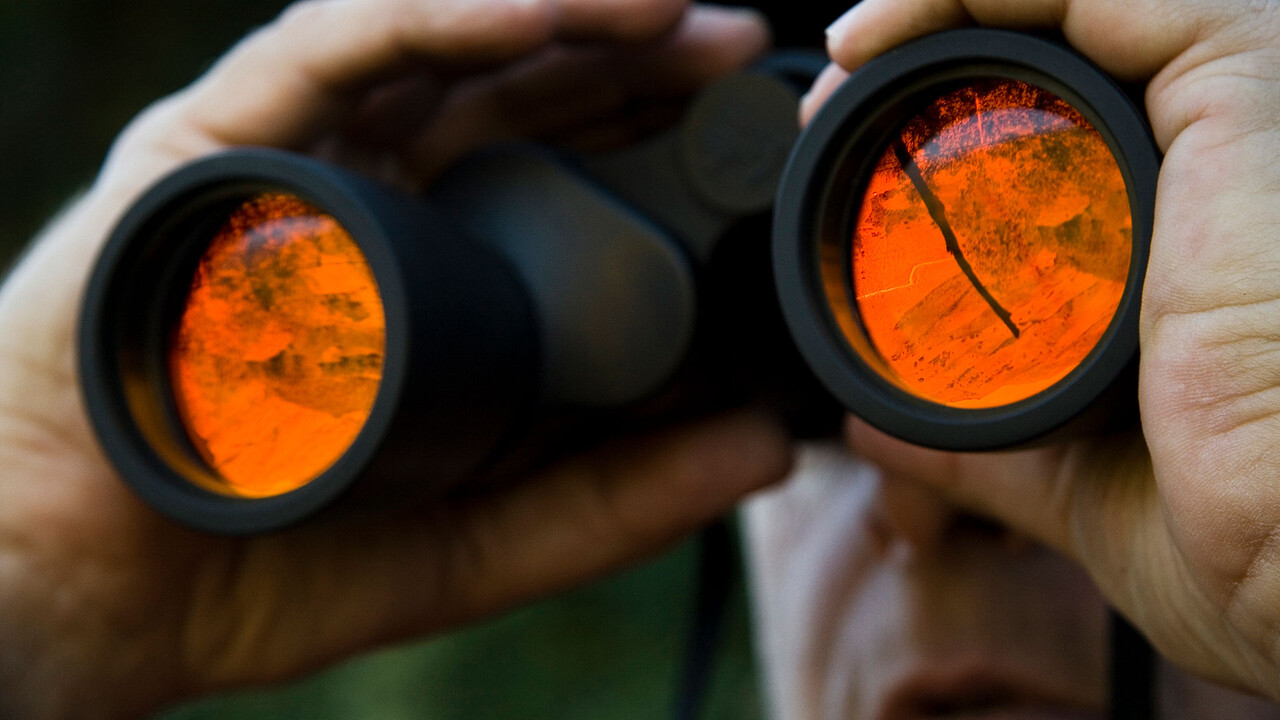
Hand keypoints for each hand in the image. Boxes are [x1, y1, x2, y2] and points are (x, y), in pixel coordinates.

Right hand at [0, 2, 788, 717]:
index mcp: (424, 274)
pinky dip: (437, 20)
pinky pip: (332, 51)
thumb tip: (764, 450)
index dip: (653, 144)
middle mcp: (361, 199)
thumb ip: (610, 501)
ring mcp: (288, 164)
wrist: (81, 589)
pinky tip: (543, 15)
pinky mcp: (213, 145)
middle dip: (629, 64)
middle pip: (511, 96)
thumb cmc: (263, 561)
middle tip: (736, 52)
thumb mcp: (476, 538)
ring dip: (560, 16)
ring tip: (675, 15)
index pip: (554, 178)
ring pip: (434, 48)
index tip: (751, 141)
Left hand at [809, 0, 1279, 698]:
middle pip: (1074, 44)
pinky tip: (892, 30)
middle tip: (839, 96)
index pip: (1072, 126)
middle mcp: (1227, 167)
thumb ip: (990, 455)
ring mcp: (1245, 120)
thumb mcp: (1084, 485)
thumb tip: (888, 439)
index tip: (855, 148)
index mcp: (1197, 241)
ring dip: (951, 4)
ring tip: (855, 49)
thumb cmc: (1249, 545)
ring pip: (1092, 0)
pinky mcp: (1248, 90)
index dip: (961, 107)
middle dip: (942, 41)